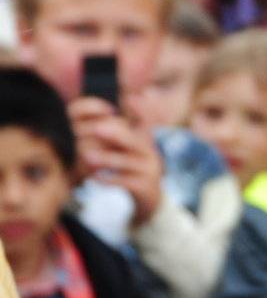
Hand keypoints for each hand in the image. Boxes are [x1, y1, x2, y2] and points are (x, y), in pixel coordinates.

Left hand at [69, 97, 164, 222]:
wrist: (149, 198)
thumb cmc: (130, 169)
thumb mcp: (125, 149)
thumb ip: (115, 133)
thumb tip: (98, 114)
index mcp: (144, 139)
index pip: (146, 120)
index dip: (140, 110)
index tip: (129, 99)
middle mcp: (149, 152)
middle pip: (135, 140)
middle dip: (117, 134)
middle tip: (96, 129)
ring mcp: (149, 170)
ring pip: (127, 162)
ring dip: (106, 159)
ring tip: (87, 156)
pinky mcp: (145, 187)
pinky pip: (126, 182)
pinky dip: (109, 180)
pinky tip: (94, 179)